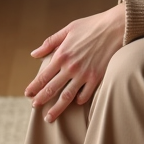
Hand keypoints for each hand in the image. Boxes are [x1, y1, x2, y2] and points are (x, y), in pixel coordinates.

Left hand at [24, 4, 125, 121]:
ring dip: (56, 108)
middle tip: (34, 107)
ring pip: (66, 97)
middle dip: (41, 100)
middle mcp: (71, 67)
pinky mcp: (97, 77)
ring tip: (49, 117)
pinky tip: (75, 102)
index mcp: (62, 54)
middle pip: (52, 89)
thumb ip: (50, 42)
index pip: (43, 76)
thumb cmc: (92, 25)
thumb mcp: (68, 29)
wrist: (116, 26)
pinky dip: (79, 100)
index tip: (28, 94)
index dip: (34, 86)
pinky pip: (85, 94)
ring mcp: (84, 74)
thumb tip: (34, 54)